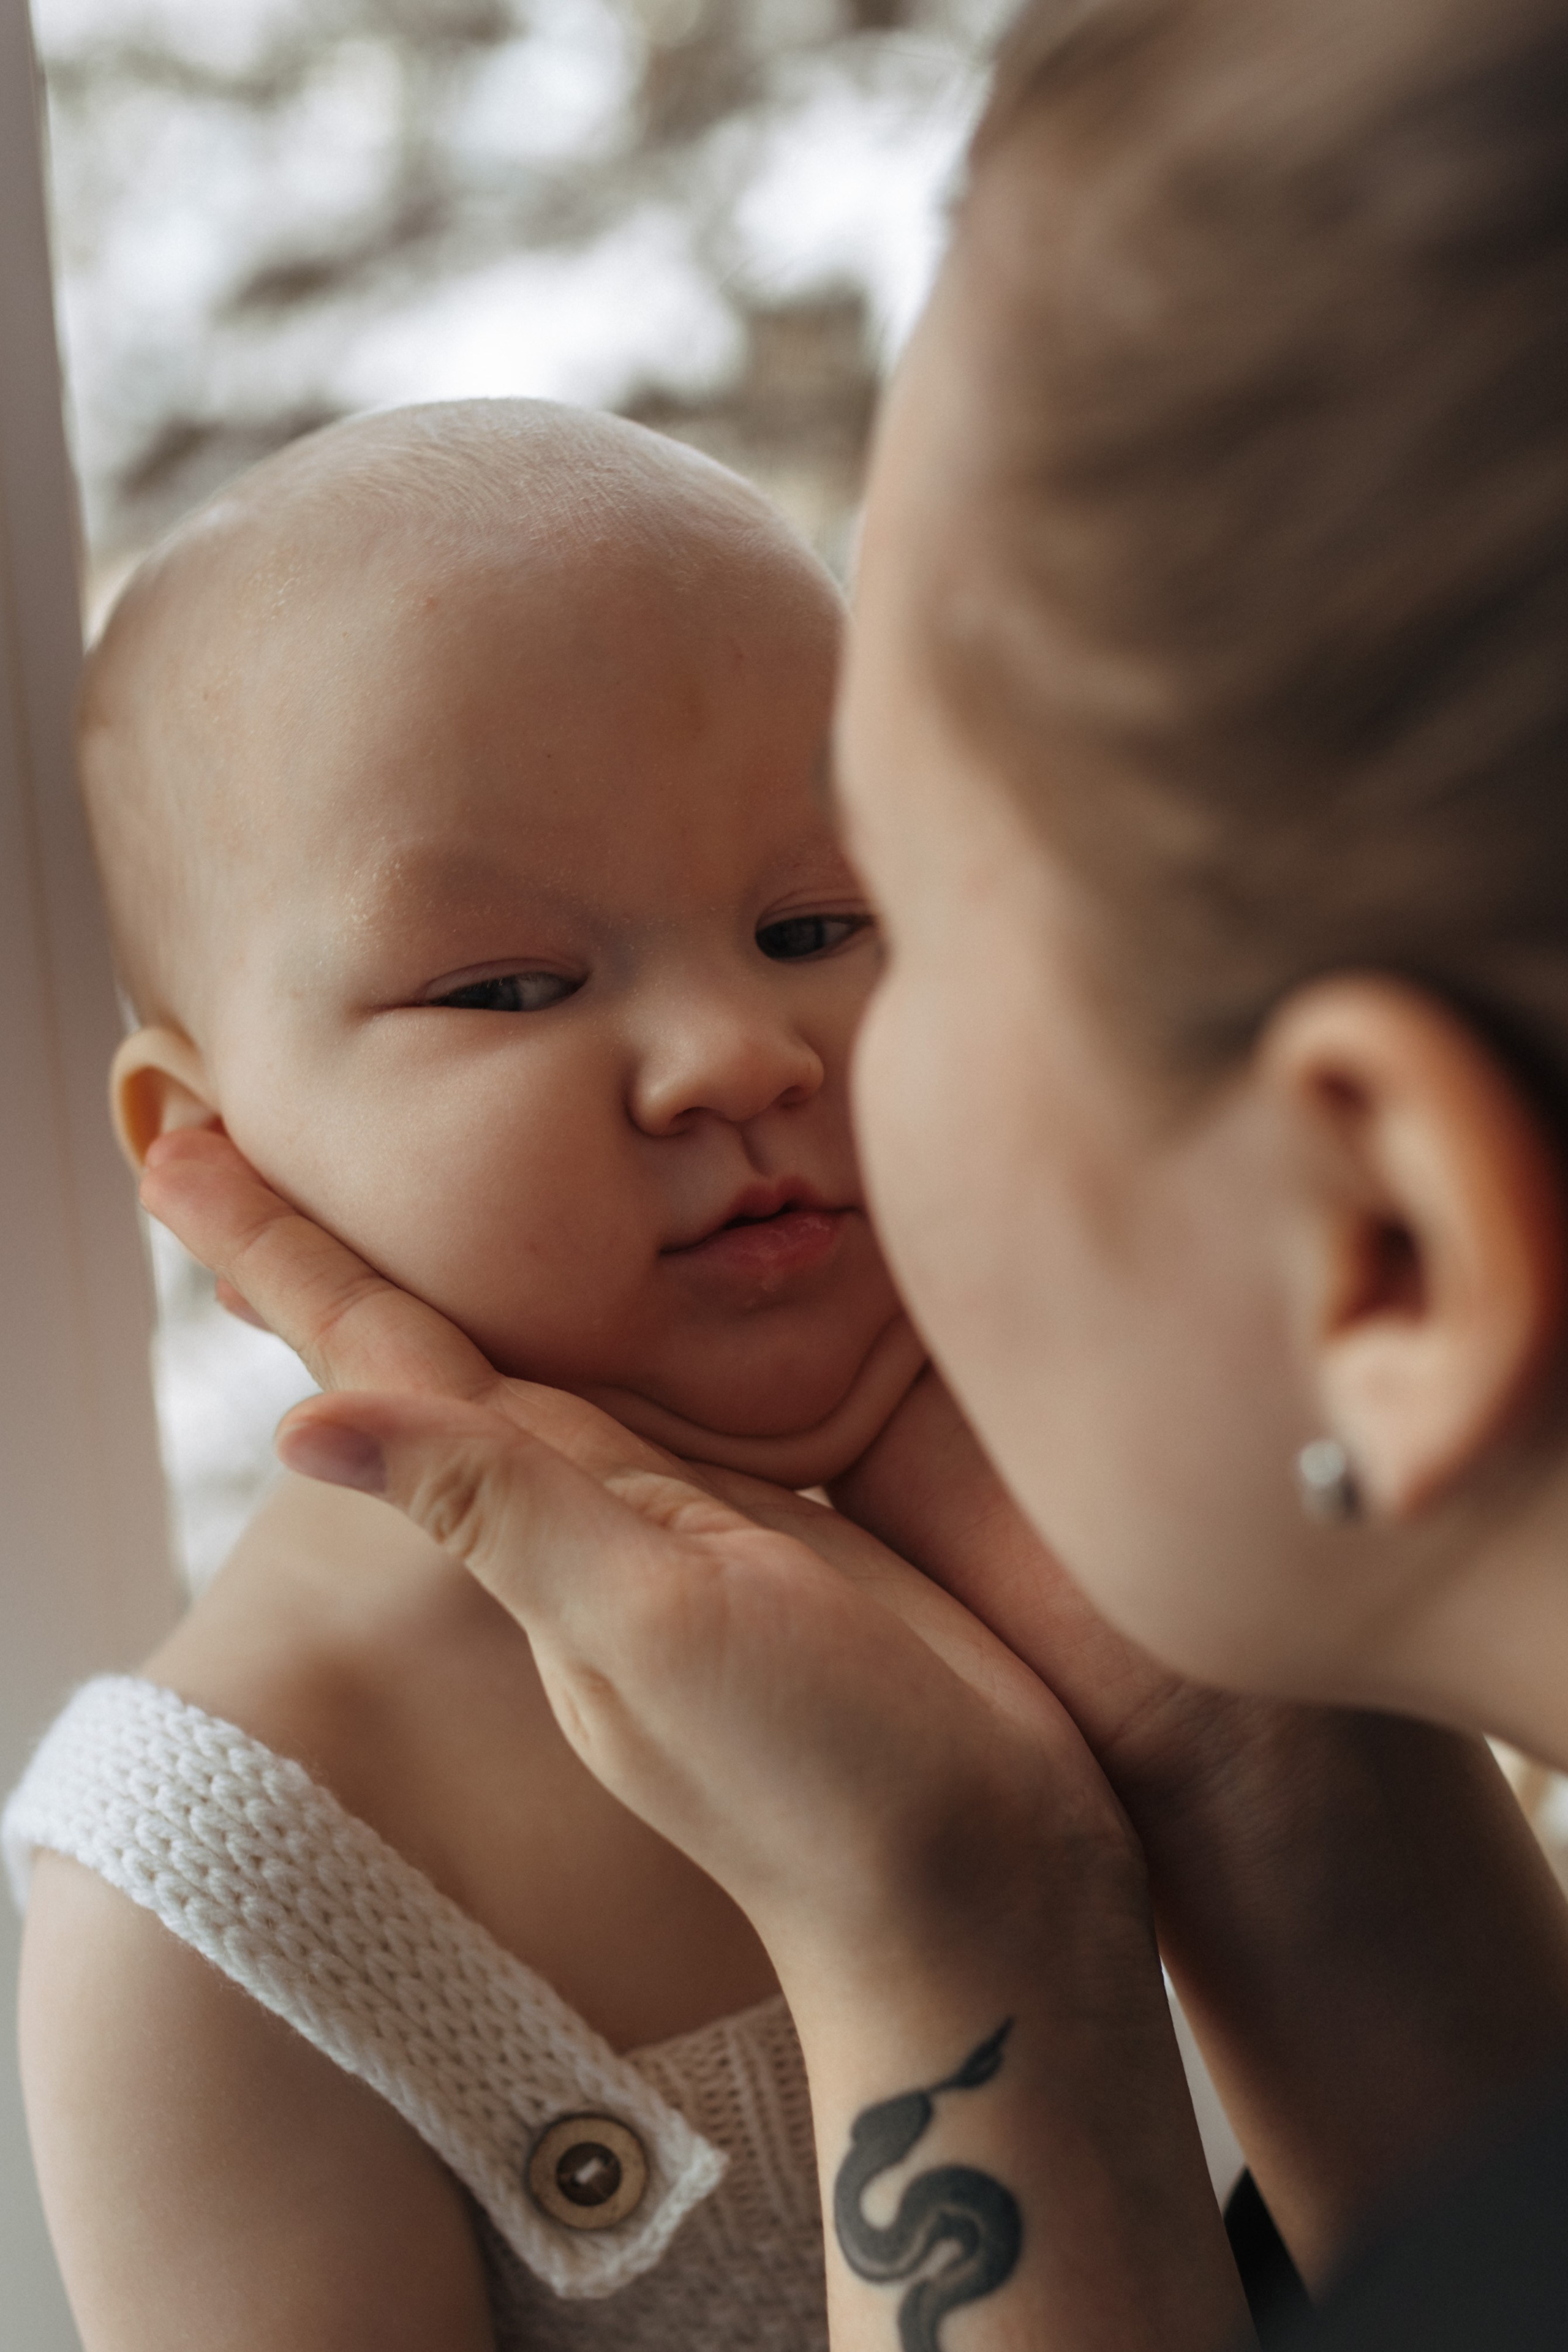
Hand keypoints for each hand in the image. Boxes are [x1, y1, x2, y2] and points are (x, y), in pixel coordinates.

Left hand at [141, 1131, 1140, 1971]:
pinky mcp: (781, 1533)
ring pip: (555, 1360)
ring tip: (399, 1190)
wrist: (979, 1888)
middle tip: (241, 1139)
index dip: (284, 1255)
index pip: (387, 1356)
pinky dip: (627, 1330)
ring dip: (467, 1280)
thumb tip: (301, 1423)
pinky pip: (675, 1400)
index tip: (178, 1155)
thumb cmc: (825, 1779)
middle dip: (344, 1246)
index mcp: (543, 1522)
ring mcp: (685, 1525)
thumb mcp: (649, 1633)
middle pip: (443, 1343)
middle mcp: (593, 1512)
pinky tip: (624, 1297)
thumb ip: (504, 1516)